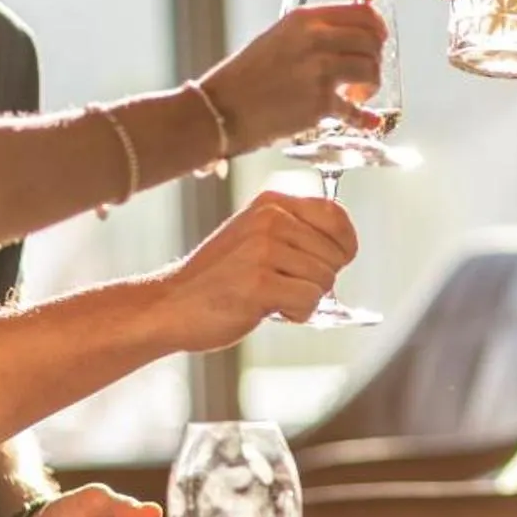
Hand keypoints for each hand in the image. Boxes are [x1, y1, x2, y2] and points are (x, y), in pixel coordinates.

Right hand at [150, 190, 357, 350]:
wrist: (170, 305)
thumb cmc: (218, 277)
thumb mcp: (256, 235)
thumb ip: (296, 231)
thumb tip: (346, 244)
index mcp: (271, 202)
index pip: (336, 214)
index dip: (345, 243)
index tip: (338, 260)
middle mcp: (269, 219)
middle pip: (335, 254)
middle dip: (320, 278)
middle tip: (285, 284)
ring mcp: (262, 249)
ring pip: (325, 280)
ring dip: (305, 298)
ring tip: (271, 296)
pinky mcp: (259, 283)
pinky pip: (309, 301)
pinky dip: (297, 314)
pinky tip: (270, 310)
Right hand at [198, 2, 384, 149]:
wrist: (222, 108)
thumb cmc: (247, 75)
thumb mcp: (279, 37)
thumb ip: (314, 33)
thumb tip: (350, 36)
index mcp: (305, 19)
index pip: (363, 13)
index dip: (378, 28)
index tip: (379, 39)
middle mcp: (316, 40)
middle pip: (372, 41)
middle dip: (376, 57)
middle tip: (365, 71)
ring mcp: (320, 71)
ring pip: (371, 71)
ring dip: (370, 85)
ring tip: (355, 94)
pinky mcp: (319, 103)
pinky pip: (356, 111)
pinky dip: (365, 118)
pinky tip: (368, 120)